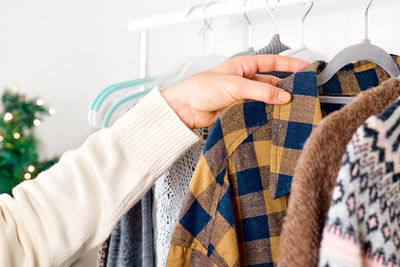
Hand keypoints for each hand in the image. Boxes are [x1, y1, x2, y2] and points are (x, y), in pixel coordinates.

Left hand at [161, 55, 308, 128]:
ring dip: (275, 104)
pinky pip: (257, 111)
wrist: (184, 109)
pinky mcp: (238, 111)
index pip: (271, 62)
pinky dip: (265, 115)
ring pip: (265, 99)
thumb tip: (282, 95)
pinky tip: (273, 118)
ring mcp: (242, 96)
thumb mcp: (234, 85)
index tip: (305, 68)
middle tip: (300, 94)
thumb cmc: (200, 89)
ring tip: (289, 108)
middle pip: (271, 82)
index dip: (289, 64)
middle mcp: (244, 80)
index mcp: (242, 66)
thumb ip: (260, 91)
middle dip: (285, 88)